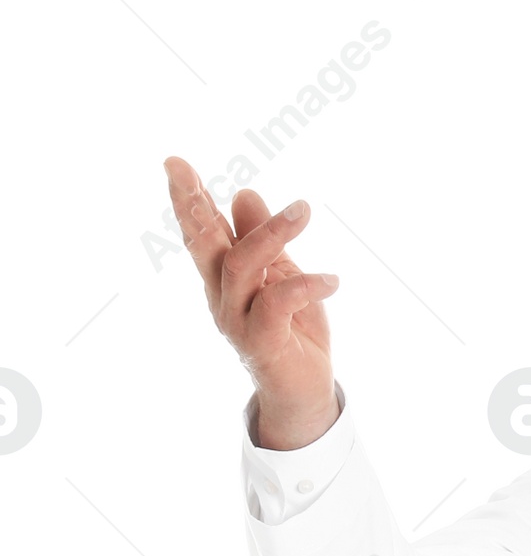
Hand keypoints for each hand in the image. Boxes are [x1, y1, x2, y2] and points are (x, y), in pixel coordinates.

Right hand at [163, 156, 340, 448]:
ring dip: (271, 233)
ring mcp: (238, 321)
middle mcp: (223, 297)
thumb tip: (244, 193)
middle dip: (192, 206)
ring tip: (304, 210)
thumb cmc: (293, 332)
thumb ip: (262, 240)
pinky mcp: (262, 342)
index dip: (190, 200)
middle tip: (179, 168)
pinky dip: (305, 285)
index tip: (174, 162)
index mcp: (224, 279)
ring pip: (241, 265)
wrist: (304, 393)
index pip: (204, 233)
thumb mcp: (280, 275)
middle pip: (203, 245)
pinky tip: (332, 280)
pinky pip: (276, 302)